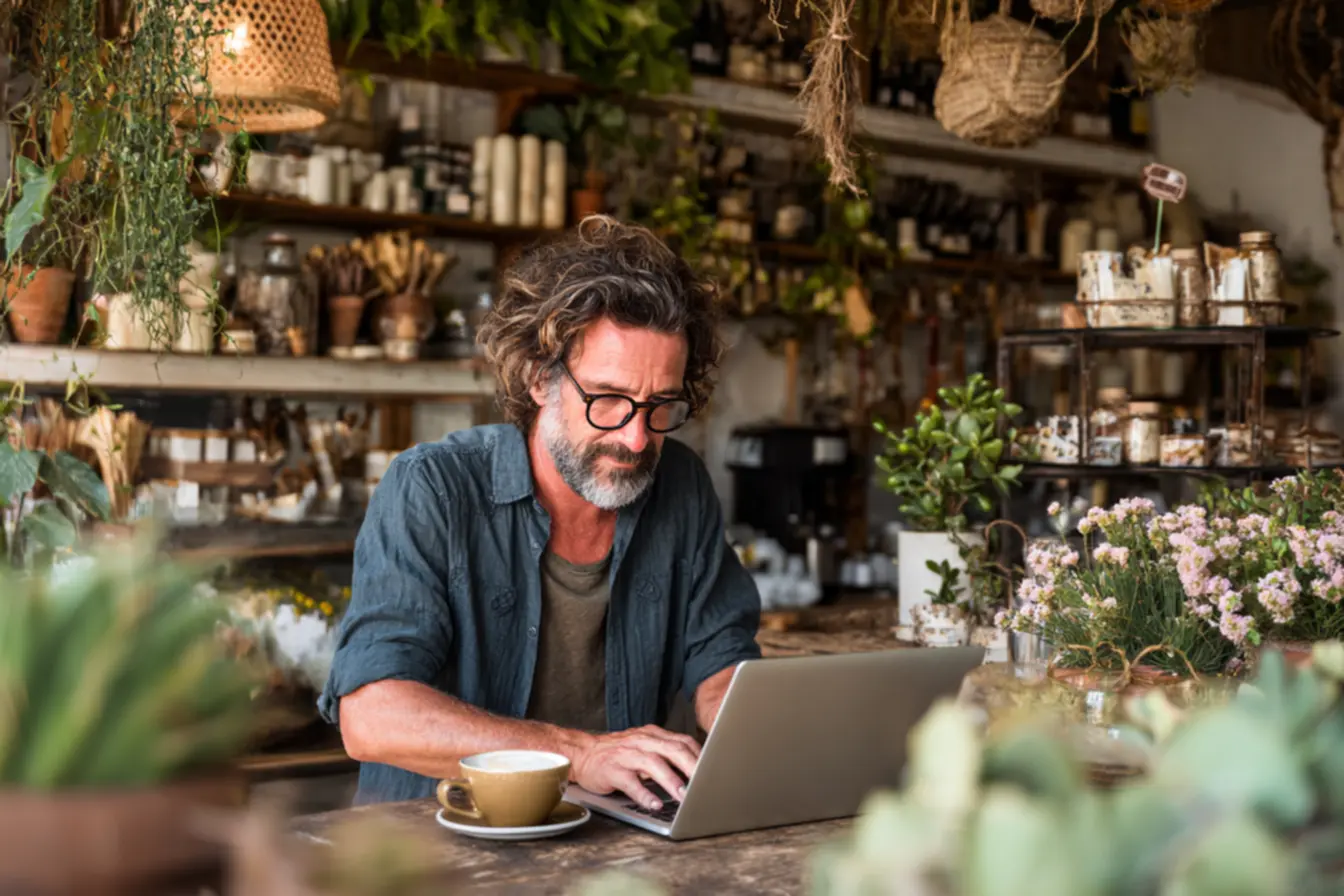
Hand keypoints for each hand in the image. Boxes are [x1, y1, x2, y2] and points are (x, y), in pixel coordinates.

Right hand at [571, 725, 700, 810]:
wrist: (582, 753)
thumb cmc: (618, 754)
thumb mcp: (644, 747)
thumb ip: (666, 754)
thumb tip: (696, 770)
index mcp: (653, 735)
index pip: (683, 741)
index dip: (700, 756)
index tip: (715, 771)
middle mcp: (641, 742)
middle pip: (672, 750)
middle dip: (691, 767)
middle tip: (705, 784)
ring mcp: (626, 755)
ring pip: (652, 764)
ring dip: (670, 780)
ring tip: (683, 796)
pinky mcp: (611, 770)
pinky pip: (630, 782)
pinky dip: (644, 794)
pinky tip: (654, 804)